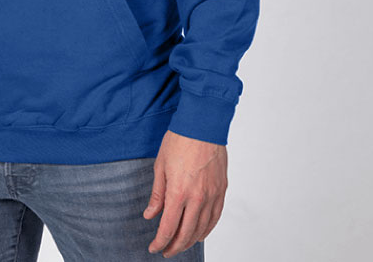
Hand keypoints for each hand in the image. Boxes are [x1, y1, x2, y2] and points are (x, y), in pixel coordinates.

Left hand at [143, 129, 226, 256]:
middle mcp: (197, 198)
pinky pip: (215, 217)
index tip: (154, 248)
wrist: (202, 124)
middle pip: (186, 233)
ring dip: (190, 241)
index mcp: (179, 192)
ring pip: (202, 229)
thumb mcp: (160, 165)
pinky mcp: (221, 189)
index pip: (168, 228)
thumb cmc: (180, 140)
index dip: (160, 242)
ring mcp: (212, 195)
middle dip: (174, 246)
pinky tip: (200, 233)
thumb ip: (157, 194)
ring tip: (181, 244)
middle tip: (166, 250)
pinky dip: (207, 229)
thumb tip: (150, 214)